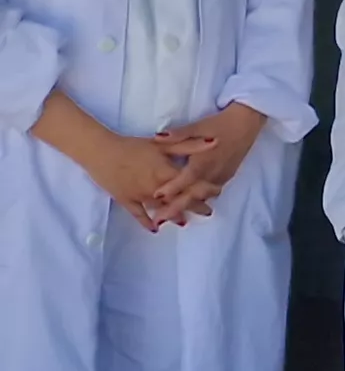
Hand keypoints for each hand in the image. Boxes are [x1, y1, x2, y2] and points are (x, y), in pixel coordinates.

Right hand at [76, 132, 209, 230]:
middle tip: (208, 212)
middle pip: (180, 200)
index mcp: (166, 173)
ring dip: (174, 215)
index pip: (192, 184)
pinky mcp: (126, 200)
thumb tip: (215, 142)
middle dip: (195, 206)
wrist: (100, 151)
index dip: (206, 189)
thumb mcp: (162, 144)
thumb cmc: (132, 146)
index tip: (217, 193)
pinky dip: (146, 222)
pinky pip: (138, 214)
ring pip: (161, 209)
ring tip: (185, 222)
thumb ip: (189, 145)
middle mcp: (156, 188)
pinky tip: (155, 228)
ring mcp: (140, 196)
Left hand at [154, 104, 267, 217]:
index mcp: (203, 161)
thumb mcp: (197, 126)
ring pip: (203, 196)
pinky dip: (199, 199)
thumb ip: (177, 135)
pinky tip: (191, 203)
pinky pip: (211, 192)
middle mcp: (212, 173)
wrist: (247, 123)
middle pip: (192, 195)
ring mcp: (221, 176)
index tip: (155, 198)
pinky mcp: (227, 176)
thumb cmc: (221, 124)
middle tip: (159, 220)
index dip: (170, 189)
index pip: (184, 180)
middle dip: (175, 208)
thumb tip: (157, 137)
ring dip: (187, 206)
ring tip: (172, 215)